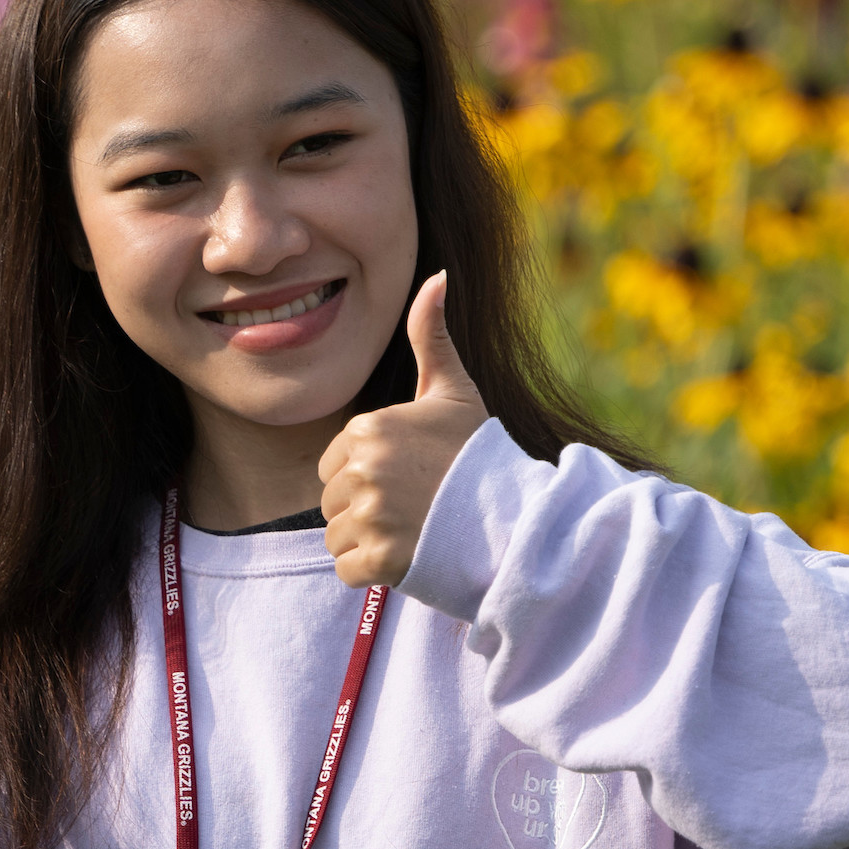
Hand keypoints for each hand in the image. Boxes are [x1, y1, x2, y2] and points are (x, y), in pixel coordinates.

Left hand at [319, 271, 488, 587]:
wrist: (518, 519)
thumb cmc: (478, 455)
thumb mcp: (452, 392)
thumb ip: (430, 336)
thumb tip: (437, 277)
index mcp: (367, 429)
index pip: (332, 466)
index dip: (366, 477)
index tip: (409, 479)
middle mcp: (362, 470)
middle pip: (330, 503)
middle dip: (364, 511)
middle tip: (414, 508)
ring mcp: (370, 516)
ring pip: (336, 537)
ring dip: (367, 542)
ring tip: (413, 531)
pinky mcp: (377, 560)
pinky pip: (346, 570)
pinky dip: (372, 572)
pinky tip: (409, 556)